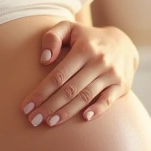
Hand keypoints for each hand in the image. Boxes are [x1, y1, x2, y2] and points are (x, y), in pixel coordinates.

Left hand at [20, 22, 138, 126]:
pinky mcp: (121, 85)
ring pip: (86, 97)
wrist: (123, 43)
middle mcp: (99, 61)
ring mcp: (111, 74)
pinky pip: (108, 100)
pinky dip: (97, 110)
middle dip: (49, 106)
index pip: (58, 75)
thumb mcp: (69, 28)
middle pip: (70, 89)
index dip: (41, 92)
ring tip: (50, 122)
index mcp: (84, 48)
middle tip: (33, 120)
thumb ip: (52, 38)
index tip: (26, 107)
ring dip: (67, 112)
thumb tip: (44, 60)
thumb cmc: (87, 39)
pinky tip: (84, 118)